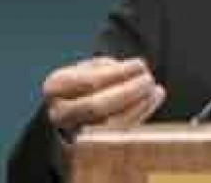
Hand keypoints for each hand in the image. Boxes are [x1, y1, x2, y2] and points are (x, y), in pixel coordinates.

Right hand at [43, 57, 165, 133]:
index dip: (119, 73)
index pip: (89, 81)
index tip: (141, 65)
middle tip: (149, 80)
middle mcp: (59, 113)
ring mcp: (73, 132)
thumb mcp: (94, 67)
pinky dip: (140, 116)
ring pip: (108, 125)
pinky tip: (153, 100)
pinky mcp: (90, 146)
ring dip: (138, 106)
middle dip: (128, 92)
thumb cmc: (88, 81)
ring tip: (155, 90)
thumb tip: (138, 71)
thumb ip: (113, 69)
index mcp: (56, 86)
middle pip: (96, 106)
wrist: (74, 107)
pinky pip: (118, 135)